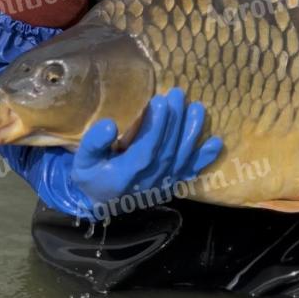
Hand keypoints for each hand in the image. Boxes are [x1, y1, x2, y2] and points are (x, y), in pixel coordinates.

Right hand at [70, 88, 222, 204]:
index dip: (156, 127)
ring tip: (197, 108)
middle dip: (175, 121)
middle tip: (178, 94)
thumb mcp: (83, 161)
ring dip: (192, 132)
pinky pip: (191, 172)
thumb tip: (110, 124)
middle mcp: (148, 182)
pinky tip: (216, 143)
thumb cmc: (93, 175)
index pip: (146, 150)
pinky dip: (205, 159)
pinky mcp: (172, 184)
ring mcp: (163, 184)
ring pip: (182, 158)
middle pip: (167, 150)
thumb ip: (93, 144)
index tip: (160, 102)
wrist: (104, 203)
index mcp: (124, 176)